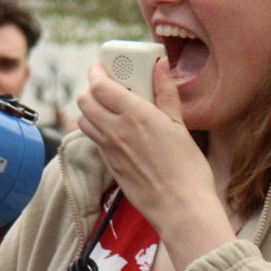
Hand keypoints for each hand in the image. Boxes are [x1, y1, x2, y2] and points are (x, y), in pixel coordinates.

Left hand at [75, 57, 232, 270]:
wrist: (179, 206)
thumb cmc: (187, 167)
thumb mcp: (180, 124)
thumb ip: (165, 92)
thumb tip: (160, 64)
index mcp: (134, 114)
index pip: (100, 85)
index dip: (96, 70)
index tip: (102, 64)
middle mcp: (115, 130)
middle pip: (84, 100)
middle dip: (91, 87)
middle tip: (107, 83)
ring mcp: (108, 148)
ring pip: (83, 119)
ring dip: (90, 107)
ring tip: (109, 105)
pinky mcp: (108, 164)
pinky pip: (93, 138)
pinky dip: (96, 127)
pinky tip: (114, 128)